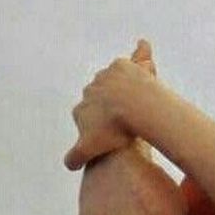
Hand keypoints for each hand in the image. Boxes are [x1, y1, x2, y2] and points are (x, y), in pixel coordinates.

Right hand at [64, 38, 158, 170]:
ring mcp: (104, 77)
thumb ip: (76, 157)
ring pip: (115, 81)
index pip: (85, 117)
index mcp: (81, 109)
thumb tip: (69, 164)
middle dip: (109, 107)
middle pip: (100, 99)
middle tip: (125, 119)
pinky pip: (135, 58)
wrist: (130, 105)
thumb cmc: (113, 130)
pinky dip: (141, 55)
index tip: (108, 133)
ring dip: (123, 86)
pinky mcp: (121, 66)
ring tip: (140, 97)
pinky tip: (146, 50)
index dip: (97, 126)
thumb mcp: (90, 150)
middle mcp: (89, 90)